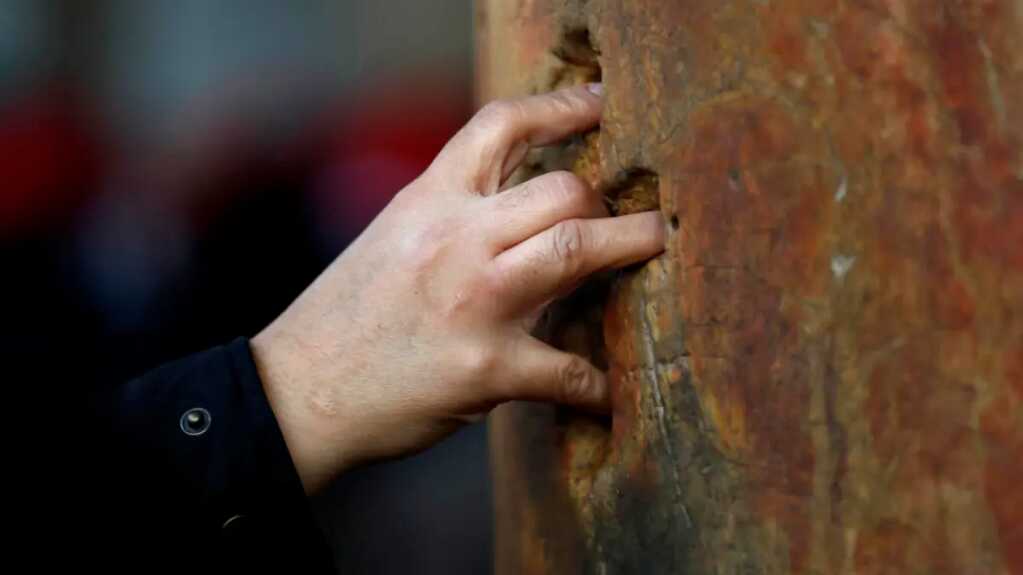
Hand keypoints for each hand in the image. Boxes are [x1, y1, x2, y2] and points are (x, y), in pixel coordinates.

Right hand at [250, 84, 665, 492]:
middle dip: (611, 198)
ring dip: (632, 245)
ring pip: (575, 248)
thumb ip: (454, 212)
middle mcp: (454, 240)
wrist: (298, 390)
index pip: (501, 126)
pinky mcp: (487, 368)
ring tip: (657, 246)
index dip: (562, 107)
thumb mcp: (393, 236)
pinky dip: (598, 384)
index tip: (602, 105)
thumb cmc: (347, 316)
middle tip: (634, 212)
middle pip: (561, 188)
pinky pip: (568, 371)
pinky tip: (612, 391)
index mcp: (429, 202)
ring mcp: (474, 302)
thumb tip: (520, 204)